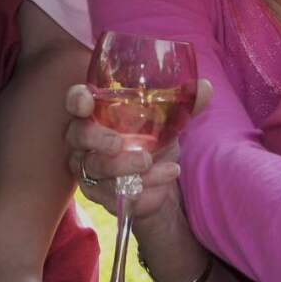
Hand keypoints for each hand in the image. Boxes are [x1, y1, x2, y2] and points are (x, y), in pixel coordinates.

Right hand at [63, 78, 211, 220]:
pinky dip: (142, 186)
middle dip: (97, 138)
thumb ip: (184, 102)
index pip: (76, 101)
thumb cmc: (154, 139)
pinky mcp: (100, 193)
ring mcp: (89, 167)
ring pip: (97, 167)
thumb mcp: (170, 120)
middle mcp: (85, 139)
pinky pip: (114, 191)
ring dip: (125, 166)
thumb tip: (204, 87)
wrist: (160, 179)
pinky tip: (164, 178)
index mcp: (97, 112)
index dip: (77, 100)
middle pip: (79, 136)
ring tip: (154, 162)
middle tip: (119, 143)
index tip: (86, 101)